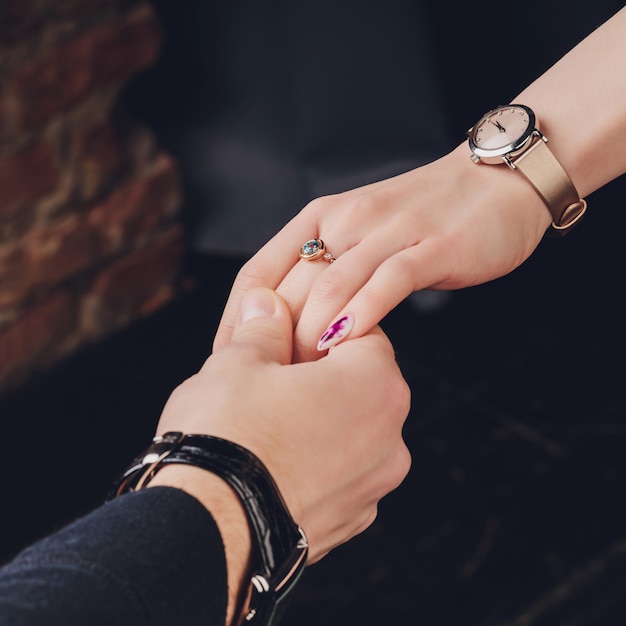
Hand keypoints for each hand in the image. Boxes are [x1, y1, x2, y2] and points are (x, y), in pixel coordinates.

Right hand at [155, 287, 410, 563]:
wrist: (204, 527)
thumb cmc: (226, 435)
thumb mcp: (237, 361)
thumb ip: (263, 327)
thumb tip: (267, 305)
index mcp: (375, 383)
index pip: (363, 334)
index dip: (322, 329)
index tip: (292, 338)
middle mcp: (390, 437)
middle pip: (361, 386)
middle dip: (322, 378)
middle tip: (274, 380)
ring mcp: (373, 486)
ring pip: (352, 434)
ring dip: (321, 424)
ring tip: (269, 427)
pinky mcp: (350, 523)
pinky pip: (340, 477)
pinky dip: (316, 466)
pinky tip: (275, 464)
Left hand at [213, 145, 550, 360]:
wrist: (494, 183)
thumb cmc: (423, 219)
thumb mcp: (358, 236)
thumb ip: (323, 272)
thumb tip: (284, 328)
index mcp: (318, 220)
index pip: (257, 274)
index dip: (234, 322)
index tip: (225, 365)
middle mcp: (346, 221)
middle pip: (288, 287)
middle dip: (269, 342)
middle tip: (261, 388)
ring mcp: (389, 232)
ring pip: (331, 286)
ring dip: (310, 336)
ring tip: (299, 381)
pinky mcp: (431, 247)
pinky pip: (388, 282)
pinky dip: (364, 313)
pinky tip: (347, 343)